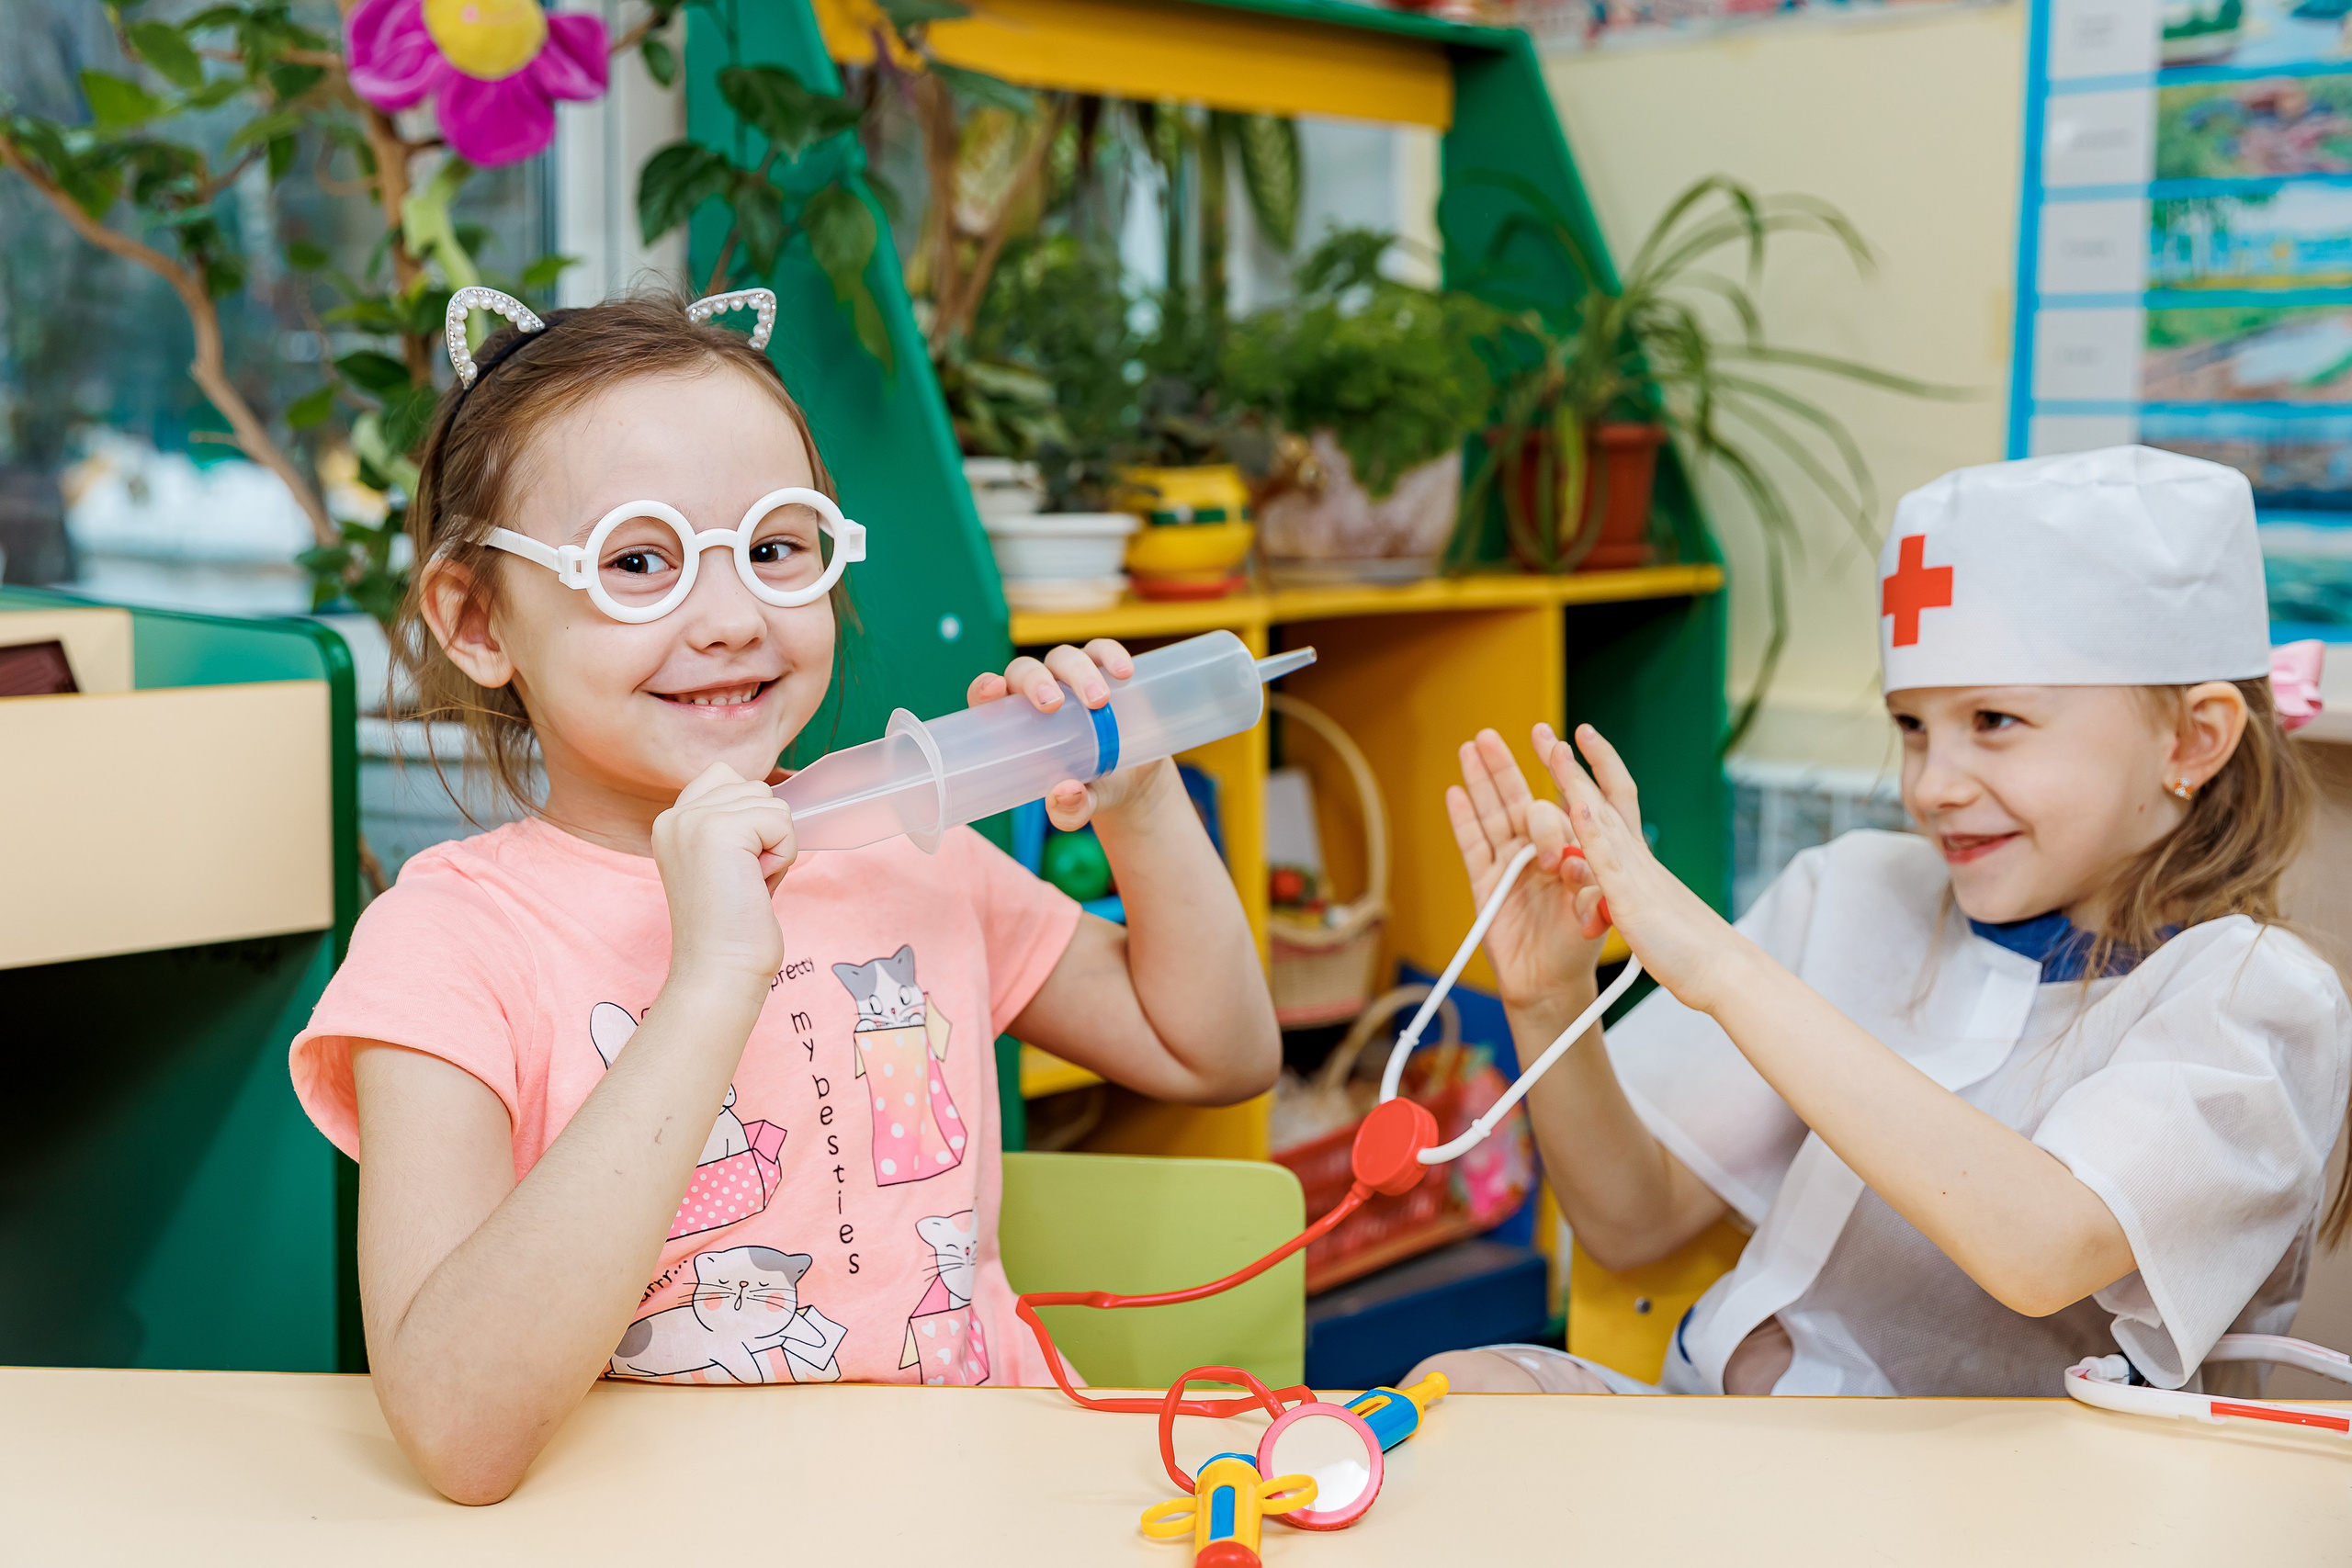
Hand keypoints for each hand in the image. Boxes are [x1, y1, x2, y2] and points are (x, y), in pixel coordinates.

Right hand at [652, 762, 796, 985]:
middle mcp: (675, 815)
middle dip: (766, 836)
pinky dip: (782, 856)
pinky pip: (781, 822)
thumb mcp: (726, 861)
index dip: (751, 815)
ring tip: (748, 883)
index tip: (737, 864)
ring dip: (776, 846)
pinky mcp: (719, 830)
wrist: (719, 968)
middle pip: (756, 789)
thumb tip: (772, 797)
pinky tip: (756, 885)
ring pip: (773, 804)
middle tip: (742, 880)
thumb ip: (736, 824)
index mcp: (671, 821)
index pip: (726, 776)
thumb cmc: (733, 925)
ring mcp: (694, 820)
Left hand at [966, 638, 1172, 828]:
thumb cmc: (1089, 788)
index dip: (984, 688)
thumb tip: (1065, 794)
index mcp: (1016, 722)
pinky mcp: (1104, 671)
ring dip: (1078, 673)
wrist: (1134, 781)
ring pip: (1063, 658)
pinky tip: (1123, 672)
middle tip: (1053, 704)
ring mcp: (1071, 678)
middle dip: (1035, 682)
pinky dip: (1110, 654)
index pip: (989, 697)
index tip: (994, 689)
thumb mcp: (1079, 806)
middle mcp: (1039, 693)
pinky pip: (1102, 651)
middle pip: (1025, 671)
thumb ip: (1070, 810)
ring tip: (1100, 700)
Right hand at [1448, 729, 1610, 1012]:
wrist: (1549, 984)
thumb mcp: (1593, 914)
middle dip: (1506, 767)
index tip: (1553, 741)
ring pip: (1493, 814)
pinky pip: (1473, 846)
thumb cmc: (1577, 946)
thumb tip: (1570, 860)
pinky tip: (1455, 793)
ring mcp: (1511, 864)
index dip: (1560, 771)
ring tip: (1471, 748)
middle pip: (1519, 799)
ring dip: (1481, 782)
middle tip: (1492, 737)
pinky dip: (1463, 820)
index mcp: (1574, 848)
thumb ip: (1586, 884)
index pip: (1564, 802)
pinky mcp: (1485, 883)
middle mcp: (1540, 849)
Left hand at [1535, 722, 1742, 1012]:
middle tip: (1545, 732)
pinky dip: (1593, 829)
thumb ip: (1621, 896)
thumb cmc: (1687, 947)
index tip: (1580, 735)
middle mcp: (1635, 857)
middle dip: (1571, 764)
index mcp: (1638, 859)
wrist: (1721, 970)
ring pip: (1600, 817)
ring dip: (1575, 781)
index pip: (1614, 800)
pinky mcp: (1631, 898)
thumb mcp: (1645, 913)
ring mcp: (1634, 873)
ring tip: (1554, 748)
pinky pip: (1609, 859)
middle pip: (1600, 796)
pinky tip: (1577, 804)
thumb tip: (1606, 892)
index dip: (1596, 766)